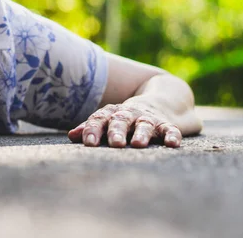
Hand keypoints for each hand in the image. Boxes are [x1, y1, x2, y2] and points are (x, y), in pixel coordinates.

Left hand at [67, 102, 181, 147]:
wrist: (160, 99)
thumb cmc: (126, 118)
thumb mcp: (109, 120)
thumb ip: (91, 128)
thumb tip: (71, 136)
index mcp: (112, 113)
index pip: (99, 119)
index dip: (93, 130)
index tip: (88, 143)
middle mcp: (130, 114)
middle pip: (121, 120)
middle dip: (117, 131)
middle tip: (115, 143)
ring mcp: (148, 118)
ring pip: (144, 124)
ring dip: (142, 133)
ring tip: (138, 144)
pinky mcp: (167, 123)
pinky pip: (170, 128)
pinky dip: (172, 135)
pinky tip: (172, 143)